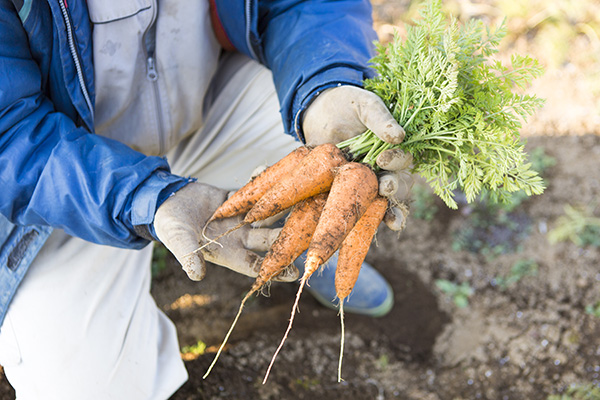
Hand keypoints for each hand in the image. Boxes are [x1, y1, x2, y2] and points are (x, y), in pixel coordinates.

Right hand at [153, 182, 298, 281]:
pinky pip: (252, 192)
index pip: (256, 264)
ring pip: (265, 214)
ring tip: (301, 199)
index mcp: (228, 253)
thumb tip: (196, 275)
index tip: (295, 272)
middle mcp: (239, 237)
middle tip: (308, 231)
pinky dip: (260, 182)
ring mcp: (239, 218)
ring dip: (281, 207)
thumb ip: (188, 256)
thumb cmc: (170, 227)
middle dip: (287, 236)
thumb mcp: (178, 241)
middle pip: (268, 238)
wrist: (164, 203)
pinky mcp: (236, 200)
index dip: (274, 269)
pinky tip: (271, 171)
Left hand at [302, 85, 411, 229]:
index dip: (396, 161)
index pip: (402, 161)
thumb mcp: (365, 104)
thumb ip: (379, 118)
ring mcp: (364, 183)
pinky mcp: (344, 191)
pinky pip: (356, 209)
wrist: (317, 112)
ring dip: (388, 213)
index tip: (383, 158)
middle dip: (394, 190)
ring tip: (392, 221)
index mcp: (392, 149)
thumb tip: (398, 136)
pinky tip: (364, 232)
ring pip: (382, 203)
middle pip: (396, 187)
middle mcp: (382, 170)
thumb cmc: (346, 105)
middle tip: (386, 187)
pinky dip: (362, 222)